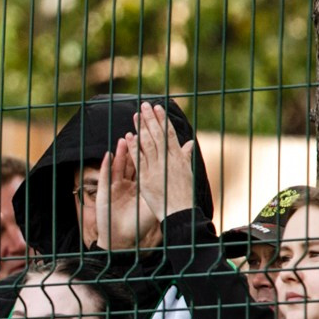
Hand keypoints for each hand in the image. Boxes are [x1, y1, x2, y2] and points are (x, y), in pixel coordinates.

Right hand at [101, 135, 162, 252]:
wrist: (122, 240)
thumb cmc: (139, 224)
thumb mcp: (156, 203)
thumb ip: (165, 186)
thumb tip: (176, 183)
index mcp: (139, 185)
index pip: (144, 164)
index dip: (148, 150)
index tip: (153, 135)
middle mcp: (126, 184)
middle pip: (130, 162)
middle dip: (133, 146)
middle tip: (137, 130)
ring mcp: (114, 188)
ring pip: (118, 167)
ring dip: (120, 153)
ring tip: (124, 139)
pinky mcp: (104, 194)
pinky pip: (105, 178)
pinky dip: (106, 166)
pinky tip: (108, 155)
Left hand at [131, 103, 198, 231]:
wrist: (180, 213)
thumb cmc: (184, 194)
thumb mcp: (186, 172)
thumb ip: (185, 156)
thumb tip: (188, 143)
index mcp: (178, 157)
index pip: (169, 134)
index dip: (162, 120)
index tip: (157, 107)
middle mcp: (168, 160)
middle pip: (158, 136)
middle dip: (151, 119)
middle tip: (144, 105)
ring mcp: (157, 169)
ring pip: (148, 145)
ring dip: (142, 128)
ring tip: (136, 115)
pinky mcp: (147, 179)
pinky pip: (139, 160)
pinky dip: (134, 148)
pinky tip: (129, 136)